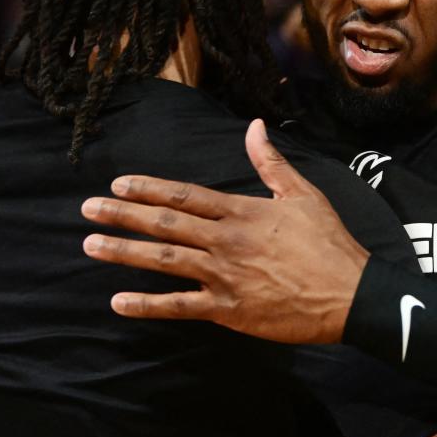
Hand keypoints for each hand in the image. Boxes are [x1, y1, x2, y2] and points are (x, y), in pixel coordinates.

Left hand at [82, 119, 367, 342]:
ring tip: (90, 245)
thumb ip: (271, 162)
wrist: (349, 294)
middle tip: (87, 209)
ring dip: (124, 252)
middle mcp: (226, 241)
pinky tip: (118, 302)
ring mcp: (224, 276)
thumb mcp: (303, 194)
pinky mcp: (228, 310)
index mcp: (242, 211)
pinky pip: (180, 307)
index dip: (148, 188)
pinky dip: (147, 305)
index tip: (118, 183)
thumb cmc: (329, 243)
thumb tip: (254, 126)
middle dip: (122, 215)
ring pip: (164, 261)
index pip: (184, 195)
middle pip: (164, 224)